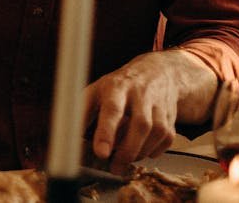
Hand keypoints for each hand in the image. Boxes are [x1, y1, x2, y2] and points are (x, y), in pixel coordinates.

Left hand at [84, 50, 203, 171]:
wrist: (156, 72)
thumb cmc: (118, 86)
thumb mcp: (95, 91)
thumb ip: (82, 112)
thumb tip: (67, 136)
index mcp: (117, 87)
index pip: (112, 109)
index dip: (106, 132)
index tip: (101, 153)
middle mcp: (141, 94)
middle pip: (140, 125)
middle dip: (127, 151)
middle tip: (114, 167)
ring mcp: (159, 105)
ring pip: (156, 133)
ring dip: (140, 152)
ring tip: (124, 160)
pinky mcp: (171, 117)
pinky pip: (167, 140)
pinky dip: (154, 151)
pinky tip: (141, 151)